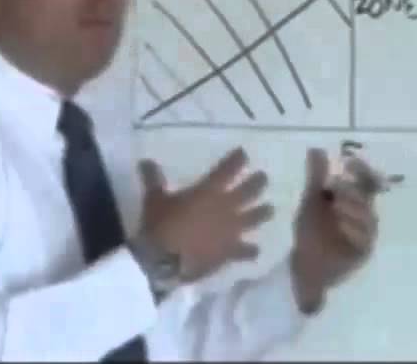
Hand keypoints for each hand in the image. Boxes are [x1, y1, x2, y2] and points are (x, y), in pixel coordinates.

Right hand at [137, 147, 274, 281]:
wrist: (165, 261)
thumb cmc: (160, 225)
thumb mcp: (154, 199)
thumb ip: (153, 179)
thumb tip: (145, 161)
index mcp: (209, 191)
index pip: (228, 170)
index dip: (238, 160)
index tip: (244, 154)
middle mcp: (226, 207)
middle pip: (249, 191)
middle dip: (258, 183)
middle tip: (264, 178)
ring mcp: (232, 230)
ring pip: (255, 218)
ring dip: (263, 212)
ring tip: (270, 209)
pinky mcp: (230, 252)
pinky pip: (246, 250)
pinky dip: (252, 251)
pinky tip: (257, 250)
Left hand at [290, 148, 379, 312]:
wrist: (303, 265)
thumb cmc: (309, 232)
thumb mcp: (310, 202)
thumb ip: (316, 177)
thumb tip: (316, 148)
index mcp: (352, 200)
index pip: (365, 180)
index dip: (361, 170)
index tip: (350, 163)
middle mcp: (363, 215)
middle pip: (368, 197)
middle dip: (353, 190)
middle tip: (336, 186)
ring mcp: (365, 234)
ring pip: (369, 217)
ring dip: (354, 208)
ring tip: (336, 204)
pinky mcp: (363, 251)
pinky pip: (365, 239)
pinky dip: (354, 229)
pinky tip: (342, 224)